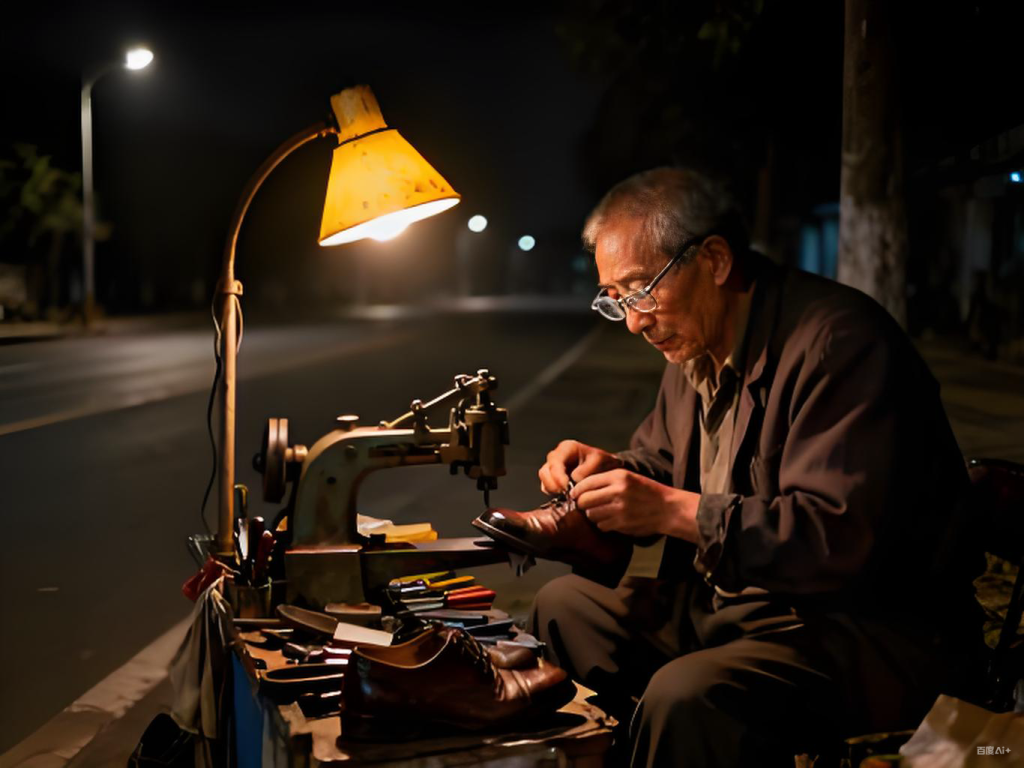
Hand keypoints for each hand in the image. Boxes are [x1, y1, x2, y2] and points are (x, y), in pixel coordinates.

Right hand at [538, 440, 623, 494]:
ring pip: (544, 480)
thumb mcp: (599, 461)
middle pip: (545, 471)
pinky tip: (564, 497)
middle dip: (552, 484)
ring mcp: (554, 468)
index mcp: (567, 448)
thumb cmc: (603, 462)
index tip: (565, 486)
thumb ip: (586, 469)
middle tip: (563, 493)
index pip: (555, 462)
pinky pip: (548, 487)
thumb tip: (574, 479)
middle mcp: (557, 457)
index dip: (557, 475)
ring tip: (565, 496)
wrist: (607, 469)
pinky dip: (554, 493)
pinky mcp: (554, 480)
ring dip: (552, 489)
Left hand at [570, 469, 699, 540]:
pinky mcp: (622, 524)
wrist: (668, 508)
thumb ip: (606, 480)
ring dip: (593, 515)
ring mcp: (619, 508)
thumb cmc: (646, 492)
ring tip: (601, 513)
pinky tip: (611, 520)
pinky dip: (603, 525)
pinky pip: (601, 525)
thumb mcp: (628, 477)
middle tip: (586, 506)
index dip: (577, 490)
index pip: (586, 483)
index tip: (575, 495)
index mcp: (618, 476)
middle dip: (582, 504)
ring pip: (591, 514)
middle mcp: (617, 491)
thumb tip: (580, 488)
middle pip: (584, 500)